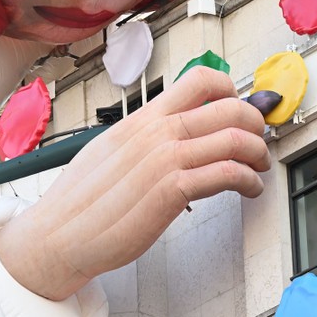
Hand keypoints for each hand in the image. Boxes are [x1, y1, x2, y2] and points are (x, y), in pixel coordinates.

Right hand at [0, 67, 270, 299]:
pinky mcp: (171, 191)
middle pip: (229, 107)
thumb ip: (146, 134)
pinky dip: (250, 180)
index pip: (200, 80)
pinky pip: (227, 173)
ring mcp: (164, 160)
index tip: (241, 106)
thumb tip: (176, 125)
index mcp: (142, 118)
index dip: (232, 89)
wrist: (56, 236)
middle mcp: (156, 132)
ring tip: (260, 166)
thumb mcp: (112, 148)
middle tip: (260, 139)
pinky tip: (250, 188)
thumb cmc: (81, 200)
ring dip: (259, 153)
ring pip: (234, 139)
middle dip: (257, 122)